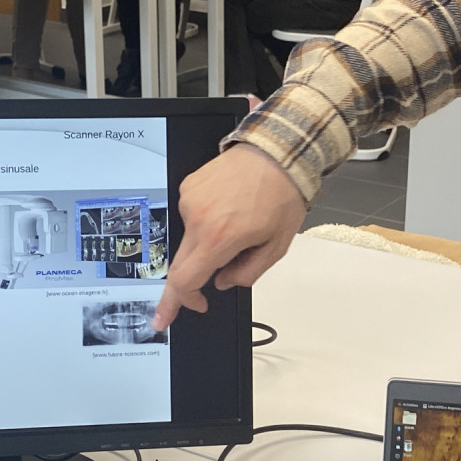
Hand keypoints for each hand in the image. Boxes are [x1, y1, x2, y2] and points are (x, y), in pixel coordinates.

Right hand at [153, 144, 306, 330]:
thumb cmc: (282, 195)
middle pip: (179, 264)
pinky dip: (205, 222)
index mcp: (219, 237)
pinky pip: (191, 216)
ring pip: (189, 239)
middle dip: (185, 285)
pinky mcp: (188, 187)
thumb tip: (222, 282)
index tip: (185, 310)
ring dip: (206, 244)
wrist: (278, 151)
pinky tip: (227, 210)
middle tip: (191, 299)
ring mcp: (189, 200)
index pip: (185, 280)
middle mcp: (197, 218)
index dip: (182, 302)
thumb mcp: (276, 246)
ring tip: (235, 226)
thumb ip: (248, 272)